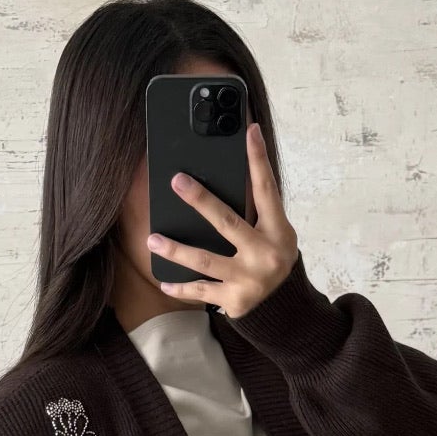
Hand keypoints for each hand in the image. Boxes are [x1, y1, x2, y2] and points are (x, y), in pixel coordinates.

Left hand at [147, 120, 298, 316]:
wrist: (283, 304)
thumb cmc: (271, 256)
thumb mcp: (273, 232)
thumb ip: (255, 210)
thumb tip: (222, 177)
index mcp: (277, 231)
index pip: (266, 189)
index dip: (258, 159)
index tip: (250, 131)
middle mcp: (265, 254)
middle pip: (227, 222)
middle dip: (200, 200)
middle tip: (177, 181)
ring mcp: (249, 279)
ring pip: (206, 261)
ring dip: (176, 250)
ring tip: (153, 239)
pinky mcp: (234, 300)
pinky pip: (201, 291)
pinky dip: (181, 287)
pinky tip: (163, 281)